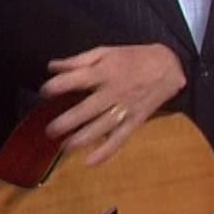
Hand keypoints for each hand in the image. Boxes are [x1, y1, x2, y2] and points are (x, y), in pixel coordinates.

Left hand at [40, 45, 185, 164]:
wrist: (169, 67)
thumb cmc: (132, 58)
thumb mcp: (105, 52)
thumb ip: (78, 61)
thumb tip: (52, 67)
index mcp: (105, 72)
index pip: (77, 80)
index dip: (58, 86)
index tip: (45, 92)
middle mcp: (114, 92)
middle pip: (88, 109)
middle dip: (68, 121)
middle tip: (50, 131)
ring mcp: (125, 109)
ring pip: (102, 127)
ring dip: (83, 139)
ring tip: (65, 147)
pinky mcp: (135, 121)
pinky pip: (120, 139)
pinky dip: (106, 152)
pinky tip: (90, 162)